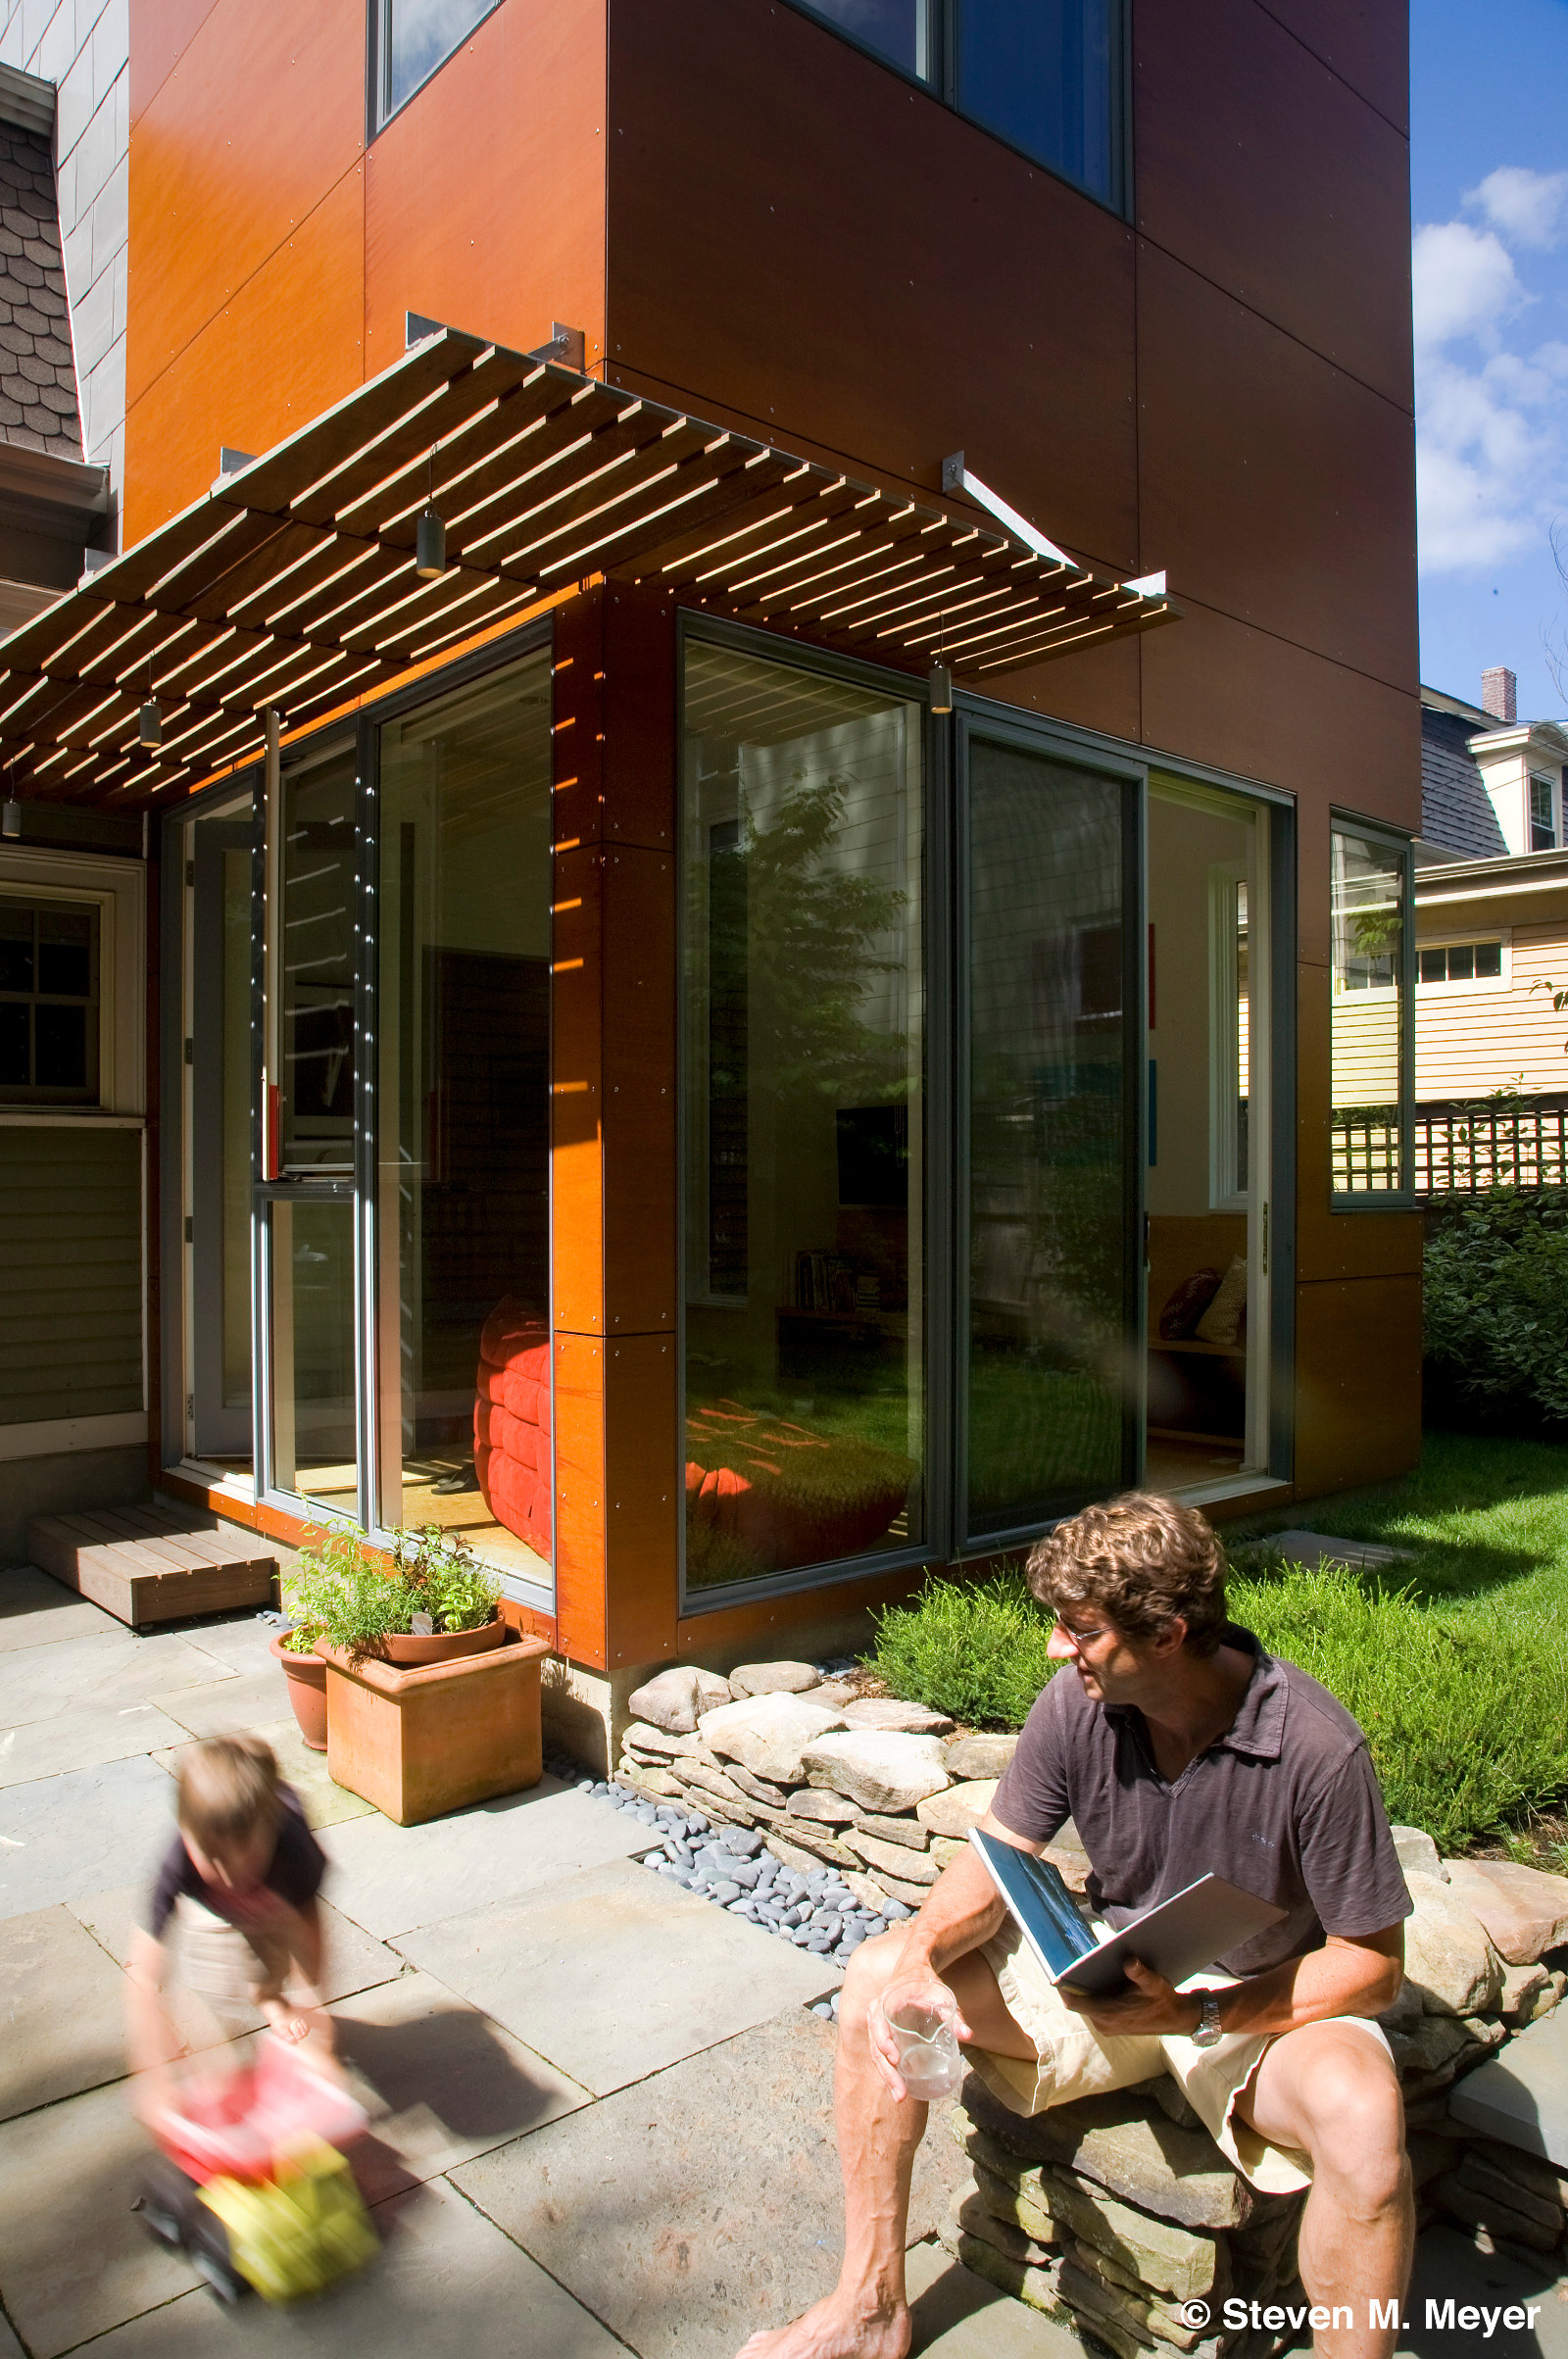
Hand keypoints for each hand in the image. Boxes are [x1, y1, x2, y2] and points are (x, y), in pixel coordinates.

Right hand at [866, 1966, 971, 2102]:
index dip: (884, 2043)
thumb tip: (968, 2036)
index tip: (895, 2059)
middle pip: (876, 2046)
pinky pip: (880, 2052)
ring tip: (900, 2096)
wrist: (914, 1966)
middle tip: (900, 2093)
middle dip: (886, 2072)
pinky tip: (899, 2086)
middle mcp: (876, 2012)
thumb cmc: (927, 1980)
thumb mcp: (941, 1994)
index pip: (878, 2024)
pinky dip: (887, 2070)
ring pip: (876, 2053)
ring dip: (886, 2076)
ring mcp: (876, 2022)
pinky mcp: (882, 2031)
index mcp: (886, 2000)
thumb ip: (954, 2014)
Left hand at [1060, 1956, 1201, 2036]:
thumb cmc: (1163, 2000)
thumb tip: (1128, 1960)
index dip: (1062, 1988)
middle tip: (1069, 1960)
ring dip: (1084, 1989)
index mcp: (1108, 2014)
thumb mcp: (1154, 1983)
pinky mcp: (1111, 2025)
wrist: (1176, 2019)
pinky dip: (1093, 1996)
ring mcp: (1107, 2025)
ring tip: (1082, 1966)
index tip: (1055, 1970)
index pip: (1074, 2002)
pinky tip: (1098, 1978)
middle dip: (1074, 1983)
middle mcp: (1103, 2023)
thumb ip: (1139, 1972)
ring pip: (1086, 2005)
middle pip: (1078, 2002)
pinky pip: (1094, 2008)